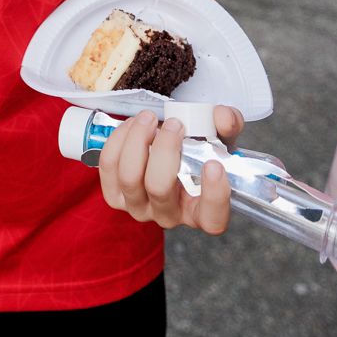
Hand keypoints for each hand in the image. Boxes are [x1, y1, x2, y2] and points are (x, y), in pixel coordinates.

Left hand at [98, 105, 243, 233]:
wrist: (168, 147)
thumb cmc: (197, 148)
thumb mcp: (219, 136)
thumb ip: (227, 124)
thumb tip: (223, 117)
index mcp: (202, 209)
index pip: (212, 219)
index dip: (215, 196)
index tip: (214, 164)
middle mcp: (169, 214)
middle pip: (160, 188)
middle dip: (164, 149)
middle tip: (175, 124)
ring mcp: (139, 207)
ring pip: (130, 178)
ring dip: (138, 140)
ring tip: (149, 118)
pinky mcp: (114, 194)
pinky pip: (109, 167)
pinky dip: (118, 140)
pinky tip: (132, 125)